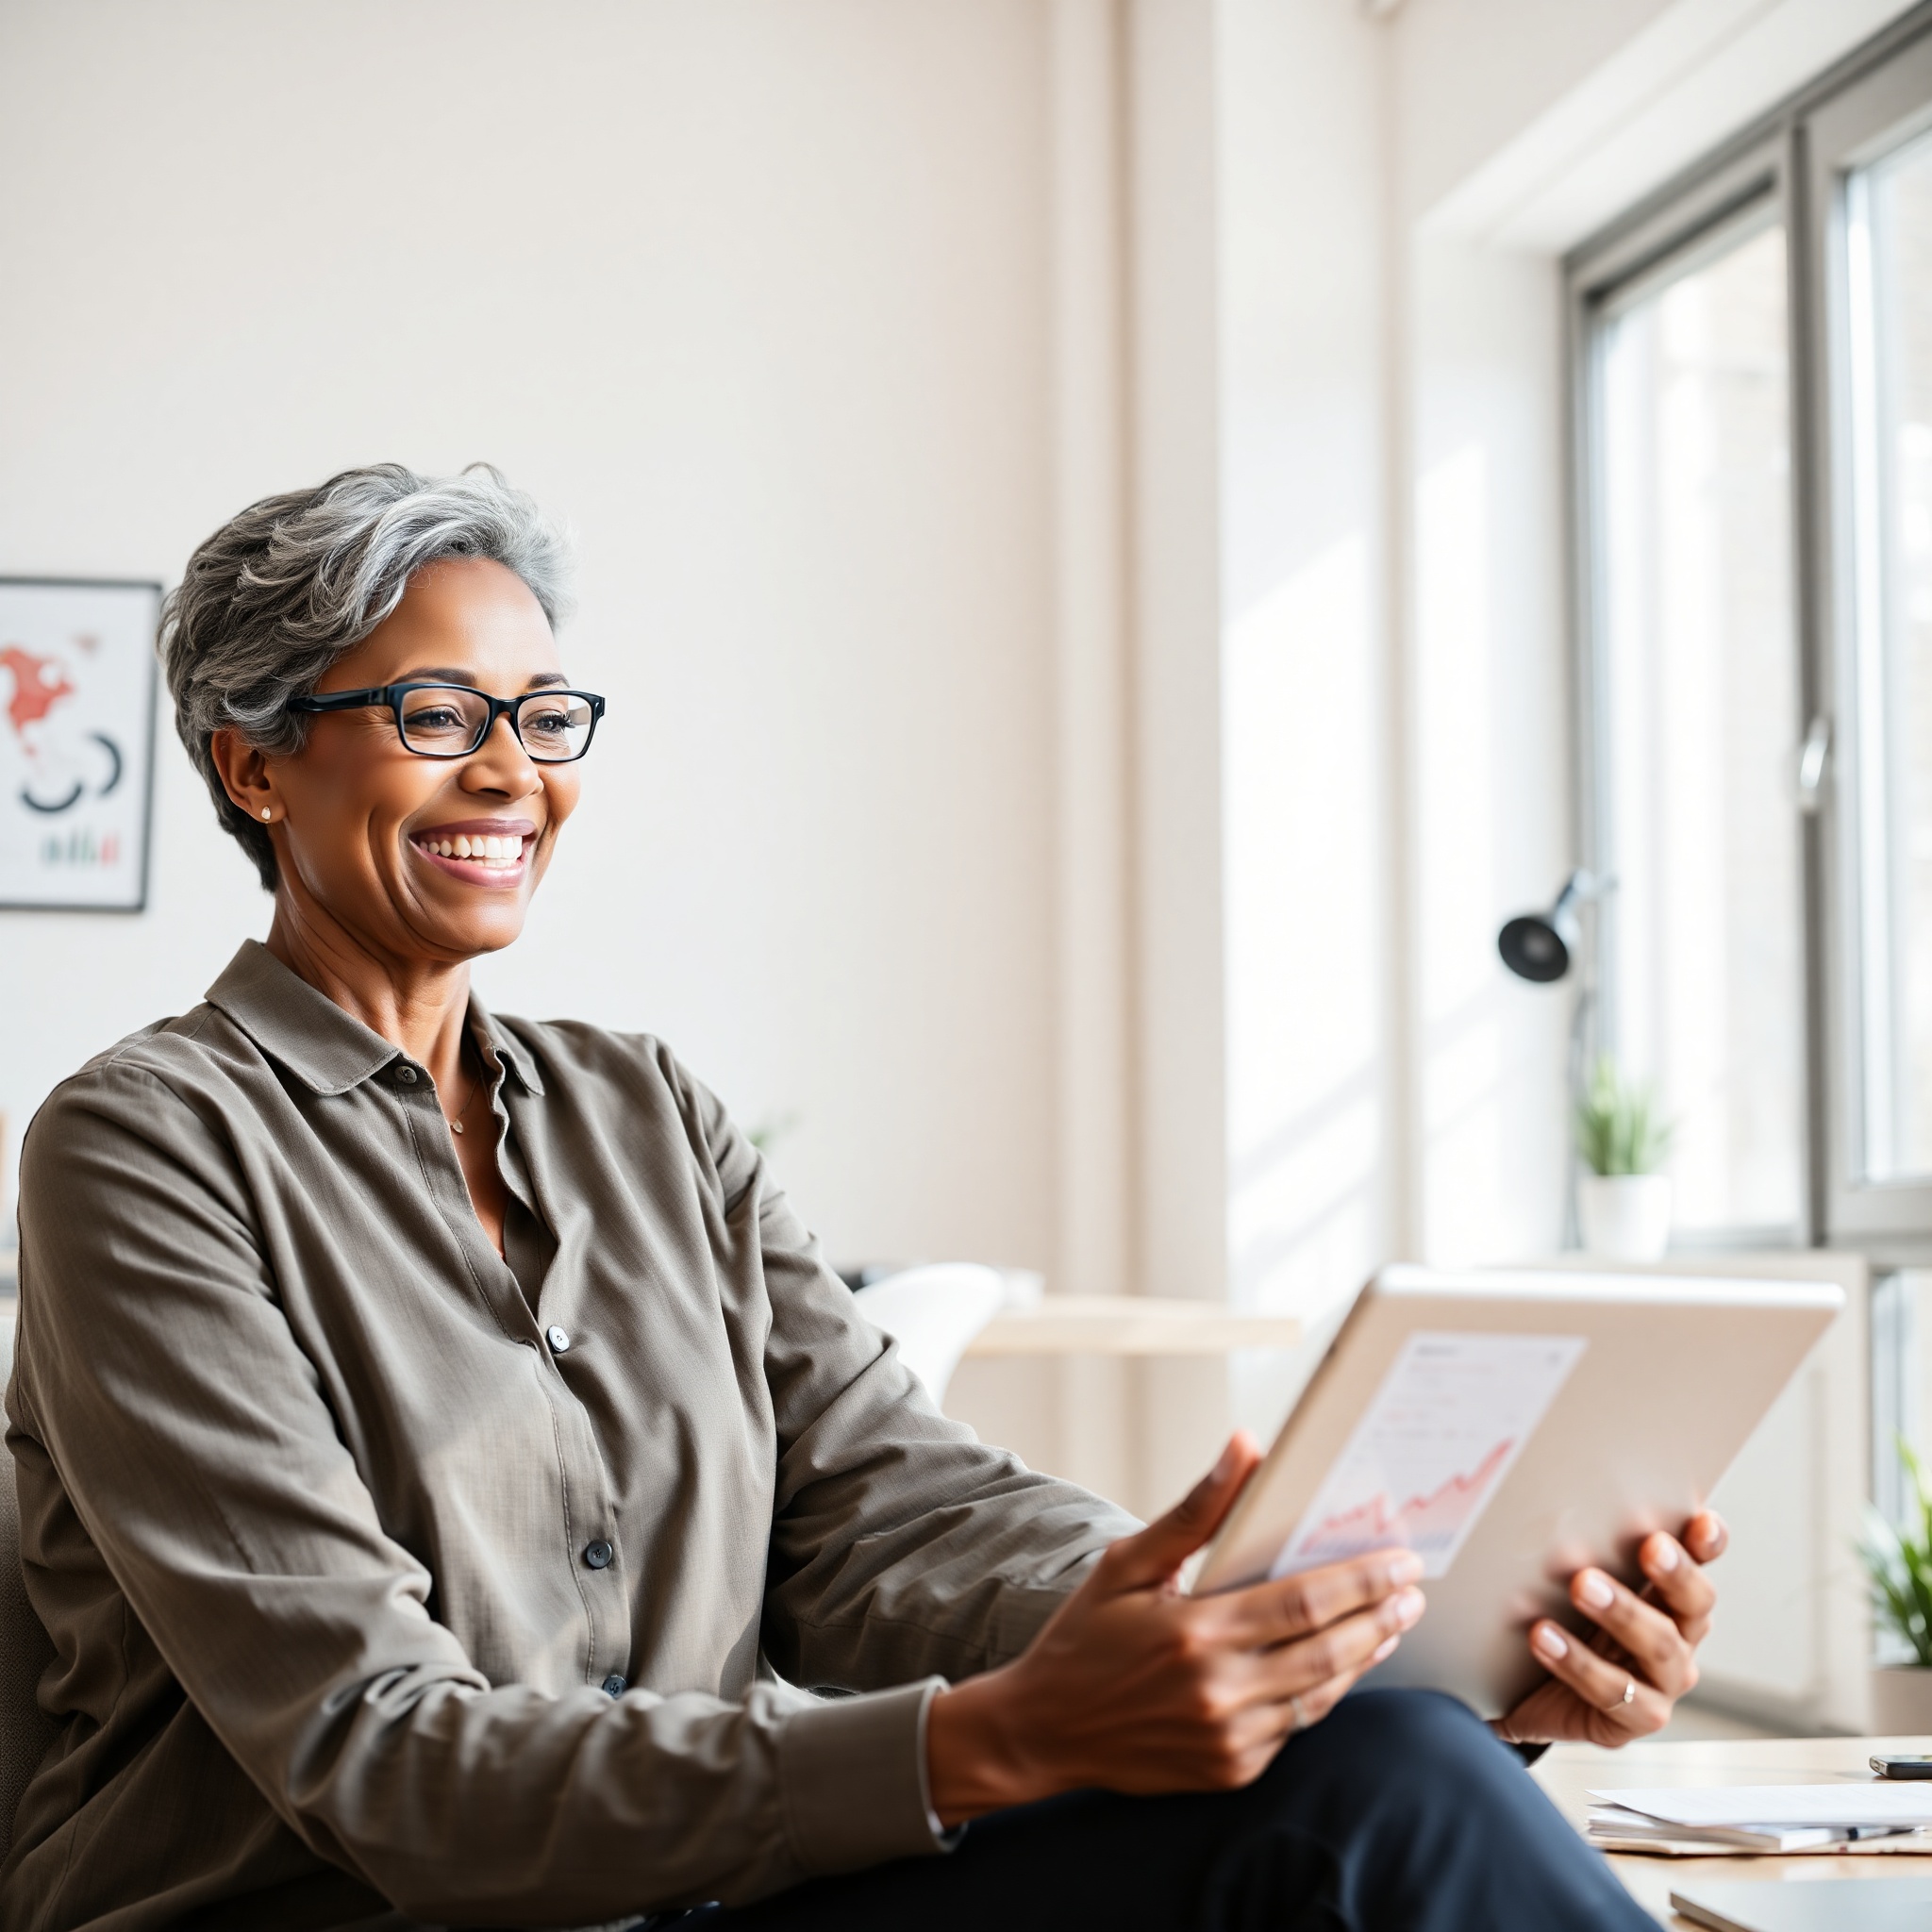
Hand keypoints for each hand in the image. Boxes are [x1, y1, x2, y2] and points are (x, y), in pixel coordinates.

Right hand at [926, 1433, 1426, 1822]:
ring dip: (1363, 1656)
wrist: (1043, 1731)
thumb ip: (1194, 1510)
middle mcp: (1218, 1691)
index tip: (1401, 1560)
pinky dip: (1323, 1693)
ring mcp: (1228, 1738)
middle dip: (1379, 1616)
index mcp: (1195, 1632)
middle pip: (1327, 1650)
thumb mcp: (1127, 1564)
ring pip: (1319, 1694)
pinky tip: (1340, 1666)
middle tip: (1413, 1590)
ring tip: (1392, 1623)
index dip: (1361, 1580)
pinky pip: (1295, 1728)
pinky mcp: (1230, 1769)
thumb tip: (1244, 1447)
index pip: (1303, 1602)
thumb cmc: (1084, 1638)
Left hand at [1494, 1510, 1726, 1747]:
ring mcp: (1662, 1682)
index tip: (1703, 1520)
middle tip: (1651, 1546)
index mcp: (1669, 1597)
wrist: (1528, 1693)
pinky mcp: (1634, 1719)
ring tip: (1582, 1585)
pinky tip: (1544, 1636)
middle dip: (1675, 1573)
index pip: (1698, 1562)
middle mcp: (1678, 1637)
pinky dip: (1577, 1662)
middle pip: (1694, 1603)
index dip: (1706, 1544)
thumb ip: (1576, 1549)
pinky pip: (1615, 1691)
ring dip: (1623, 1612)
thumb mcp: (1566, 1583)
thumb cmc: (1558, 1621)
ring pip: (1660, 1646)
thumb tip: (1548, 1499)